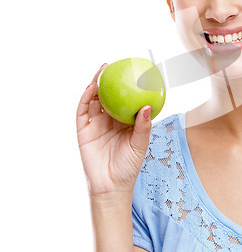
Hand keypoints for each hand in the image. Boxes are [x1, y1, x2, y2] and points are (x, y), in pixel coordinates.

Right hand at [76, 64, 151, 197]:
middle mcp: (109, 120)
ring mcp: (95, 124)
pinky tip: (91, 88)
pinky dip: (86, 98)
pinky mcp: (83, 130)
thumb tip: (147, 107)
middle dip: (109, 80)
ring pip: (94, 100)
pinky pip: (83, 111)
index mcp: (124, 122)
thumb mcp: (140, 145)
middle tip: (115, 65)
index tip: (133, 72)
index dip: (126, 87)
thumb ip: (143, 127)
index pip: (124, 99)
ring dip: (96, 84)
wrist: (111, 186)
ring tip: (102, 71)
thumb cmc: (129, 166)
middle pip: (108, 96)